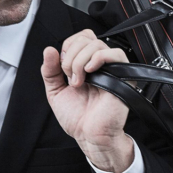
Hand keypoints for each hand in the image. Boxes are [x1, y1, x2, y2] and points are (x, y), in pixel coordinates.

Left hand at [41, 29, 133, 172]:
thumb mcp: (55, 91)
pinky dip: (98, 59)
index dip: (67, 48)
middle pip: (86, 38)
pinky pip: (115, 54)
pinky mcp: (123, 76)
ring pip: (96, 44)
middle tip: (70, 78)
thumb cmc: (77, 118)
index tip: (63, 69)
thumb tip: (49, 50)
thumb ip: (50, 70)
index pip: (80, 37)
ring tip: (78, 81)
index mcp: (86, 64)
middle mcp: (99, 64)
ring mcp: (112, 69)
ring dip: (80, 61)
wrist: (89, 135)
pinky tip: (90, 73)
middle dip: (70, 57)